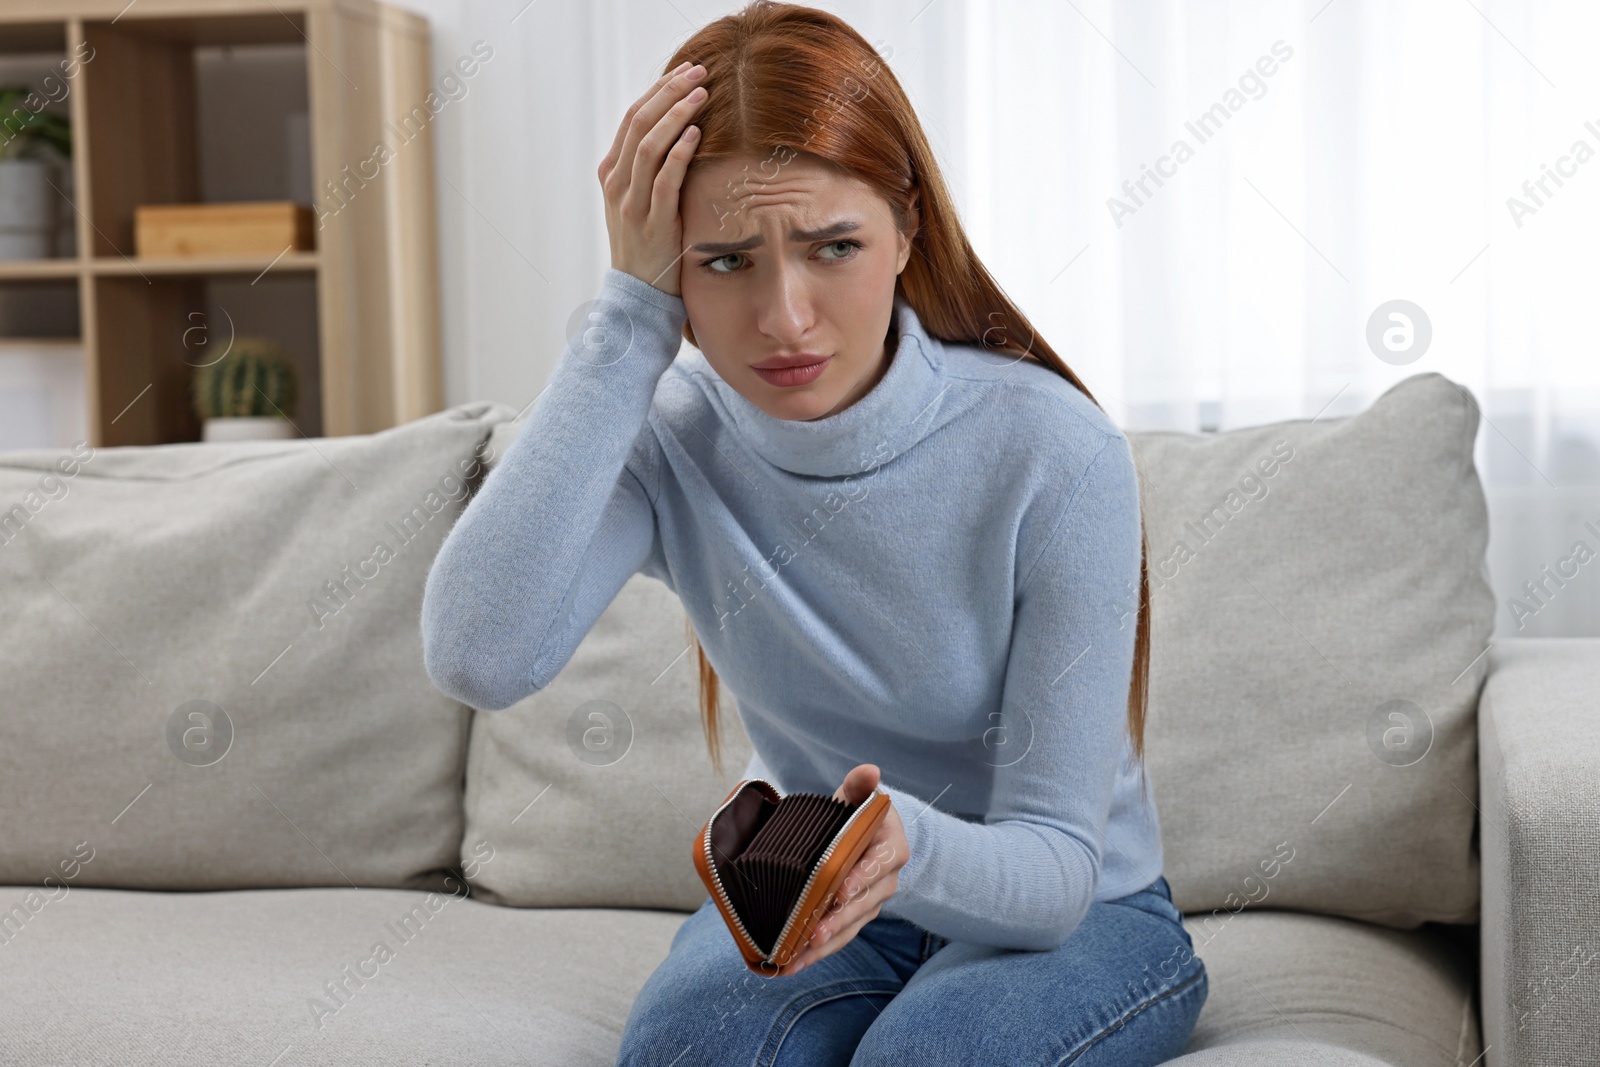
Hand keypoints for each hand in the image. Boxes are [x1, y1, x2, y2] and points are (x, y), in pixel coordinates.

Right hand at [597, 58, 709, 296]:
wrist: (637, 292)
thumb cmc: (647, 243)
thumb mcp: (639, 200)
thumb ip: (649, 168)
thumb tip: (677, 130)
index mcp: (611, 171)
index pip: (633, 118)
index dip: (659, 90)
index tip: (686, 72)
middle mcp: (616, 183)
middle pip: (639, 123)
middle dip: (670, 92)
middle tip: (699, 72)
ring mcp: (631, 203)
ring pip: (649, 146)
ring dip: (677, 115)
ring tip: (702, 94)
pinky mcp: (651, 222)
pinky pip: (664, 180)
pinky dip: (680, 153)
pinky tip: (697, 134)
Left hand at [784, 764, 909, 974]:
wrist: (864, 833)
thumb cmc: (859, 813)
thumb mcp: (859, 796)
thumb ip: (860, 785)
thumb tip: (870, 771)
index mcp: (891, 849)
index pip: (878, 865)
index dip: (861, 878)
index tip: (841, 889)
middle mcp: (885, 881)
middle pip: (863, 904)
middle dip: (839, 920)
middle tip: (814, 932)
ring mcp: (870, 902)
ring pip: (850, 927)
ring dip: (824, 945)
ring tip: (797, 956)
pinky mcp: (853, 918)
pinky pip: (838, 937)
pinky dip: (815, 952)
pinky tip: (790, 964)